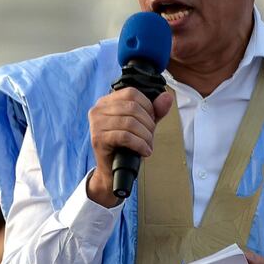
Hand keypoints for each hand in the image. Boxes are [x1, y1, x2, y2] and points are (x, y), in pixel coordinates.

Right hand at [87, 88, 172, 206]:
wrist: (112, 170)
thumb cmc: (127, 145)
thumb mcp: (143, 125)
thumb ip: (156, 110)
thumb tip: (167, 97)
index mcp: (107, 101)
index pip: (131, 93)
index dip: (147, 106)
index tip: (151, 121)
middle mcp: (98, 109)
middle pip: (132, 108)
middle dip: (148, 123)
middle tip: (150, 137)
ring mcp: (96, 124)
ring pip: (130, 122)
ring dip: (145, 136)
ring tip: (148, 145)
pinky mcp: (98, 139)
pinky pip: (125, 136)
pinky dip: (139, 144)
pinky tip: (144, 151)